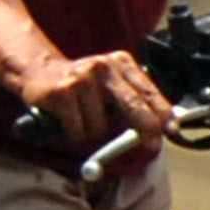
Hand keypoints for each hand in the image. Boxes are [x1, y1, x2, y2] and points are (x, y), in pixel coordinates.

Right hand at [14, 47, 169, 154]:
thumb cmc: (81, 86)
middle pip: (134, 106)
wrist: (38, 70)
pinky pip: (79, 130)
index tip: (172, 130)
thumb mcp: (110, 85)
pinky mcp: (62, 93)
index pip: (148, 91)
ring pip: (101, 127)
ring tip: (82, 120)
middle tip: (150, 146)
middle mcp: (104, 67)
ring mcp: (82, 78)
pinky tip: (67, 121)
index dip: (163, 114)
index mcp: (121, 63)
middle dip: (145, 130)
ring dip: (93, 133)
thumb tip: (164, 128)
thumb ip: (135, 102)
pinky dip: (74, 134)